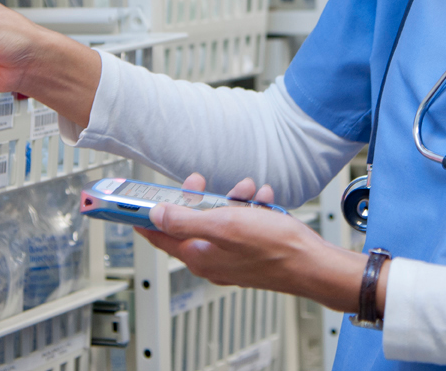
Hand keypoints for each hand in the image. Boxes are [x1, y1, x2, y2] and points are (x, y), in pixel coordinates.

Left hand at [137, 174, 370, 312]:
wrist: (314, 263)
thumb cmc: (274, 248)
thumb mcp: (224, 225)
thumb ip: (186, 220)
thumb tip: (156, 214)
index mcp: (199, 256)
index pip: (158, 236)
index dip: (143, 217)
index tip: (131, 203)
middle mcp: (212, 259)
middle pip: (189, 223)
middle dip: (196, 198)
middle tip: (199, 183)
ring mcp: (232, 256)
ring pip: (218, 219)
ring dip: (229, 199)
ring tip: (247, 191)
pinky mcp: (250, 250)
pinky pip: (241, 223)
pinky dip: (250, 208)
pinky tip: (263, 200)